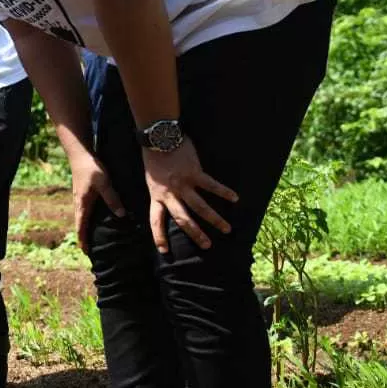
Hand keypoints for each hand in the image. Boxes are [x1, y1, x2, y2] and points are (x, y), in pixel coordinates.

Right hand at [68, 151, 124, 251]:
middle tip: (89, 249)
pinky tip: (94, 218)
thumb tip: (121, 215)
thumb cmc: (91, 168)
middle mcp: (79, 203)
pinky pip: (83, 210)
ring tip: (92, 236)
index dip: (83, 240)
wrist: (79, 154)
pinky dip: (86, 218)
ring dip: (84, 227)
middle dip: (83, 237)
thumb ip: (112, 199)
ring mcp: (79, 197)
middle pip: (79, 224)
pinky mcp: (82, 192)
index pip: (81, 226)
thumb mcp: (104, 183)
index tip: (85, 252)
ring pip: (81, 217)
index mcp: (83, 204)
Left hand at [143, 137, 237, 252]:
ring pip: (200, 207)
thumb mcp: (151, 179)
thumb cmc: (154, 156)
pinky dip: (224, 192)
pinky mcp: (195, 172)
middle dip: (195, 234)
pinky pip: (211, 185)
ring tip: (227, 229)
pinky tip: (235, 199)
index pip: (155, 220)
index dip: (159, 235)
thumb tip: (168, 201)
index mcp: (156, 195)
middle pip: (183, 219)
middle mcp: (170, 193)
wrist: (159, 137)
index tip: (164, 251)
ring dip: (214, 219)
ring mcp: (183, 184)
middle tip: (207, 246)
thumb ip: (160, 191)